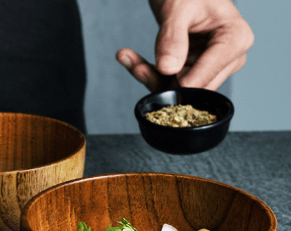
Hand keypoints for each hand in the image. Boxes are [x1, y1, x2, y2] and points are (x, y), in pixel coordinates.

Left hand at [116, 0, 253, 90]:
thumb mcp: (177, 8)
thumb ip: (172, 38)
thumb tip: (168, 70)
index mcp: (235, 39)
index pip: (206, 76)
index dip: (179, 82)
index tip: (154, 72)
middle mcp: (229, 58)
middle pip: (193, 87)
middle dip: (160, 80)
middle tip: (134, 64)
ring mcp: (212, 67)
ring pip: (179, 89)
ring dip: (150, 77)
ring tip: (126, 56)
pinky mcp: (195, 72)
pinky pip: (170, 83)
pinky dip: (149, 73)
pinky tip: (129, 58)